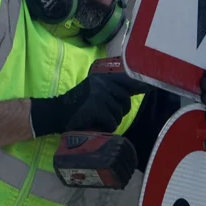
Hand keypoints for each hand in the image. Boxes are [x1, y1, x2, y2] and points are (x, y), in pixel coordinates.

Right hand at [30, 72, 151, 135]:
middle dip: (119, 111)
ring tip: (98, 121)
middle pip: (125, 100)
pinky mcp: (97, 107)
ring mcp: (100, 95)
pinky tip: (95, 125)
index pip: (127, 80)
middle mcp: (102, 83)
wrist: (56, 113)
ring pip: (118, 113)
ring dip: (111, 121)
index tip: (150, 88)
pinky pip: (111, 122)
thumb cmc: (76, 105)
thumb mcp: (93, 91)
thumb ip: (111, 90)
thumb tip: (138, 89)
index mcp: (102, 77)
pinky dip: (104, 127)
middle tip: (107, 116)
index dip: (140, 86)